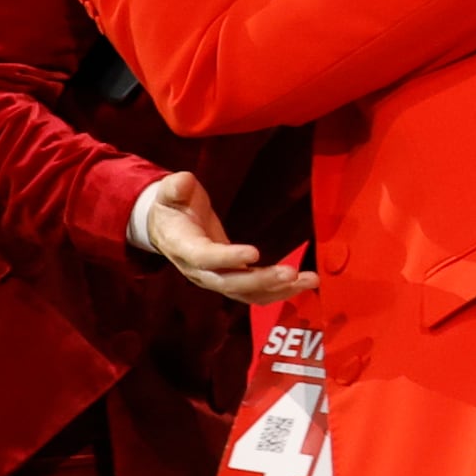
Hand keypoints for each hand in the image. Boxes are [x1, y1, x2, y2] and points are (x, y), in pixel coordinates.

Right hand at [132, 169, 313, 306]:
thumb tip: (181, 183)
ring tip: (307, 280)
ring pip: (245, 292)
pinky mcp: (229, 279)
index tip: (255, 253)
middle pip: (228, 282)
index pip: (205, 257)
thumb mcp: (169, 193)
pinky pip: (253, 292)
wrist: (167, 228)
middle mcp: (198, 270)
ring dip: (276, 289)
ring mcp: (214, 278)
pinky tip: (302, 283)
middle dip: (260, 280)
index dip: (228, 257)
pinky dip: (277, 290)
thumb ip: (175, 187)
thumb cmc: (172, 205)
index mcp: (183, 247)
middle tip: (290, 273)